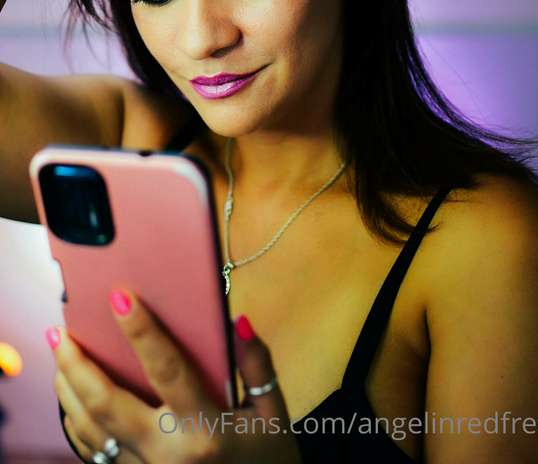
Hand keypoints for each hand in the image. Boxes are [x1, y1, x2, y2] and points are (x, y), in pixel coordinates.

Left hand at [48, 289, 302, 462]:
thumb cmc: (268, 459)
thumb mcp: (273, 412)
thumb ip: (256, 366)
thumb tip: (237, 322)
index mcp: (204, 429)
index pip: (167, 370)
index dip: (141, 331)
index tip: (119, 296)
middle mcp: (167, 453)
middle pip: (107, 404)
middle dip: (77, 364)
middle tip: (59, 330)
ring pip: (91, 430)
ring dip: (68, 390)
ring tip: (58, 353)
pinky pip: (95, 453)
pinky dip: (75, 424)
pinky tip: (69, 399)